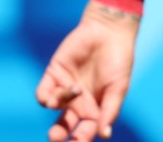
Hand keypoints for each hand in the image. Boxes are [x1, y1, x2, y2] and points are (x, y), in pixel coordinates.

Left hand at [35, 4, 138, 140]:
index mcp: (95, 109)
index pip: (84, 132)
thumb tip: (105, 135)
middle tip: (57, 137)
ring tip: (74, 91)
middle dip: (58, 135)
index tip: (79, 141)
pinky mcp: (53, 75)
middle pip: (63, 127)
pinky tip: (63, 89)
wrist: (109, 31)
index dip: (80, 141)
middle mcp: (78, 103)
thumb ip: (110, 111)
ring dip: (60, 106)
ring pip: (53, 110)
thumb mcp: (118, 87)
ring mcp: (64, 89)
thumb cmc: (119, 60)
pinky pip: (43, 95)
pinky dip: (48, 97)